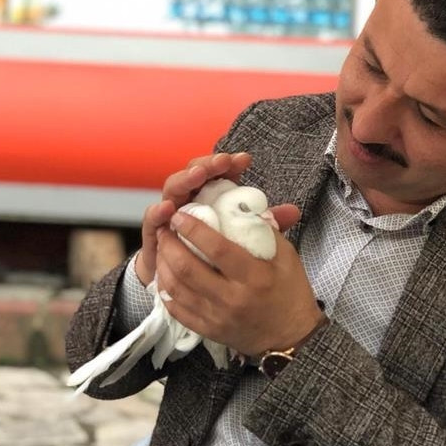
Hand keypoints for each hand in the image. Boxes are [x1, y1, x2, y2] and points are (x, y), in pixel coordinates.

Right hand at [134, 152, 252, 285]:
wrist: (185, 285)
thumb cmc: (215, 256)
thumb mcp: (243, 238)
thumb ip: (264, 224)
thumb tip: (293, 212)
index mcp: (210, 197)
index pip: (218, 172)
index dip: (229, 164)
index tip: (244, 160)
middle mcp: (189, 201)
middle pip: (194, 174)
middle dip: (207, 164)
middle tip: (222, 161)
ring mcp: (169, 215)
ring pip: (173, 190)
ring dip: (184, 180)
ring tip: (198, 175)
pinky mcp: (154, 235)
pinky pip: (152, 221)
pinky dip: (157, 213)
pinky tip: (167, 207)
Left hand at [154, 210, 322, 355]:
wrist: (292, 337)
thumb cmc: (290, 292)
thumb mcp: (287, 257)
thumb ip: (265, 231)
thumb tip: (243, 207)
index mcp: (255, 277)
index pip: (217, 249)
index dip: (194, 230)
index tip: (180, 215)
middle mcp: (233, 298)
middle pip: (188, 269)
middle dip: (170, 245)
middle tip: (165, 229)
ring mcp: (218, 317)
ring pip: (177, 289)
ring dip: (163, 265)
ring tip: (162, 248)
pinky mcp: (209, 331)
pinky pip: (177, 311)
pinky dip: (166, 291)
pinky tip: (164, 275)